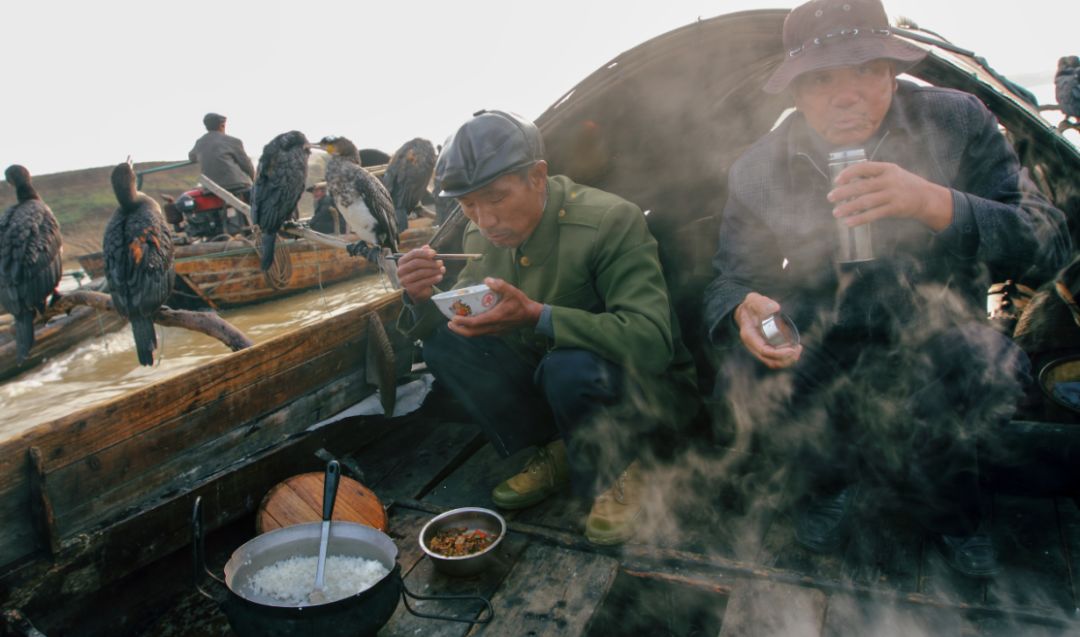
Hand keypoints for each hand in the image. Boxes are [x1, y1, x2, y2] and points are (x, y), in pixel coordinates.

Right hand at [396, 245, 443, 303]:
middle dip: (430, 262)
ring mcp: (404, 280)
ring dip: (434, 271)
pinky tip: (440, 277)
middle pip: (416, 263)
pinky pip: (423, 282)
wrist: (419, 290)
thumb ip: (424, 254)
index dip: (424, 253)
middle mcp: (401, 270)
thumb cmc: (420, 274)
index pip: (413, 254)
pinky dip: (433, 279)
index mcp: (402, 261)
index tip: (434, 253)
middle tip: (440, 263)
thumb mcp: (422, 263)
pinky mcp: (410, 289)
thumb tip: (427, 247)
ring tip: (442, 270)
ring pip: (421, 273)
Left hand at [448, 277, 543, 336]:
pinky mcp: (498, 333)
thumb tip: (486, 280)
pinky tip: (470, 323)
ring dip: (465, 331)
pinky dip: (473, 330)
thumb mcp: (512, 291)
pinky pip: (482, 333)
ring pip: (477, 334)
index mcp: (495, 318)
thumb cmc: (521, 303)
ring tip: (456, 323)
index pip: (475, 323)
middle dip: (459, 330)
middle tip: (450, 323)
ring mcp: (495, 332)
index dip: (462, 322)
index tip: (453, 318)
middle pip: (472, 333)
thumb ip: (499, 285)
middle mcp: (493, 327)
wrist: (531, 316)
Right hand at [733, 292, 801, 368]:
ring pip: (774, 362)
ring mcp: (760, 348)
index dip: (779, 353)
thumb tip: (776, 308)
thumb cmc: (750, 306)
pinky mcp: (767, 347)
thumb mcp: (754, 300)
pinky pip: (776, 357)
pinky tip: (795, 347)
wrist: (745, 311)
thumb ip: (762, 303)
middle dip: (786, 359)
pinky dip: (786, 356)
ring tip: (798, 349)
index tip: (792, 349)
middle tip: (797, 349)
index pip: (764, 351)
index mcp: (750, 336)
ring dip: (787, 360)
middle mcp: (754, 346)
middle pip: (770, 361)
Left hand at [828, 161, 953, 231]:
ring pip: (866, 201)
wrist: (926, 198)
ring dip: (849, 208)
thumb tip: (847, 180)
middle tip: (830, 197)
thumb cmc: (903, 185)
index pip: (864, 167)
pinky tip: (849, 222)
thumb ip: (872, 175)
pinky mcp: (895, 208)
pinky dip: (860, 219)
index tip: (837, 180)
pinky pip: (874, 214)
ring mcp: (893, 194)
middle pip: (862, 186)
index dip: (849, 173)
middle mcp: (890, 180)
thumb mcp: (891, 173)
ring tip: (836, 212)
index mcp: (887, 168)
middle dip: (844, 192)